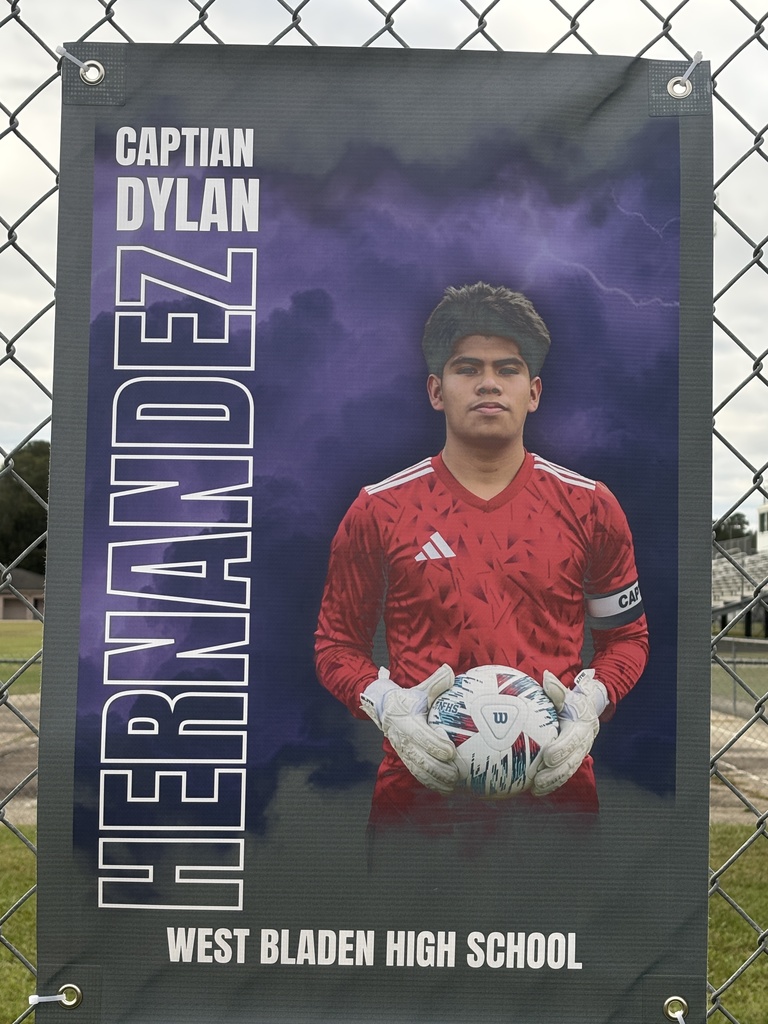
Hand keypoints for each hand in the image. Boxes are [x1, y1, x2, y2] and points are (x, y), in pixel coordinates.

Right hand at [361, 665, 458, 793]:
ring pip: (418, 769)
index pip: (420, 736)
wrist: (384, 710)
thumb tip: (450, 671)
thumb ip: (435, 683)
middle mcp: (402, 738)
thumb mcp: (419, 690)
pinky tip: (445, 790)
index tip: (450, 751)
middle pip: (420, 757)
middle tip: (456, 773)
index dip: (434, 745)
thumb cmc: (408, 699)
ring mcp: (403, 751)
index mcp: (406, 721)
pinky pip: (416, 774)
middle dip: (438, 768)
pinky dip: (430, 783)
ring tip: (453, 785)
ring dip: (435, 779)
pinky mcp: (405, 758)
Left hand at [531, 669, 607, 796]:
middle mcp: (582, 744)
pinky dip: (551, 785)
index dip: (561, 749)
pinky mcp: (572, 762)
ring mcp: (578, 755)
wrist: (588, 713)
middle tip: (538, 779)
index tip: (548, 756)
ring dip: (552, 783)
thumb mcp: (567, 695)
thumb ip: (557, 690)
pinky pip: (563, 776)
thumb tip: (546, 677)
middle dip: (555, 773)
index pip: (572, 740)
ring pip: (567, 772)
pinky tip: (535, 791)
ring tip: (535, 789)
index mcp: (582, 727)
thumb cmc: (573, 703)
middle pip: (570, 762)